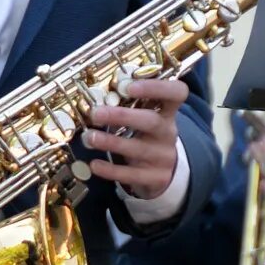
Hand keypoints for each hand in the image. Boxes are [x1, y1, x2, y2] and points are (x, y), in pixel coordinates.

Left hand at [86, 77, 187, 200]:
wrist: (166, 170)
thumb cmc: (147, 135)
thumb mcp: (146, 117)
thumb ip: (129, 104)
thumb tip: (93, 92)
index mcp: (167, 112)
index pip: (176, 93)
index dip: (155, 87)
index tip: (128, 86)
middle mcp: (167, 133)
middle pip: (152, 121)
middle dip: (122, 116)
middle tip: (96, 113)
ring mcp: (163, 157)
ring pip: (139, 149)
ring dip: (111, 142)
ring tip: (88, 137)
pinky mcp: (156, 178)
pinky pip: (133, 175)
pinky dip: (111, 170)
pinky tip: (94, 164)